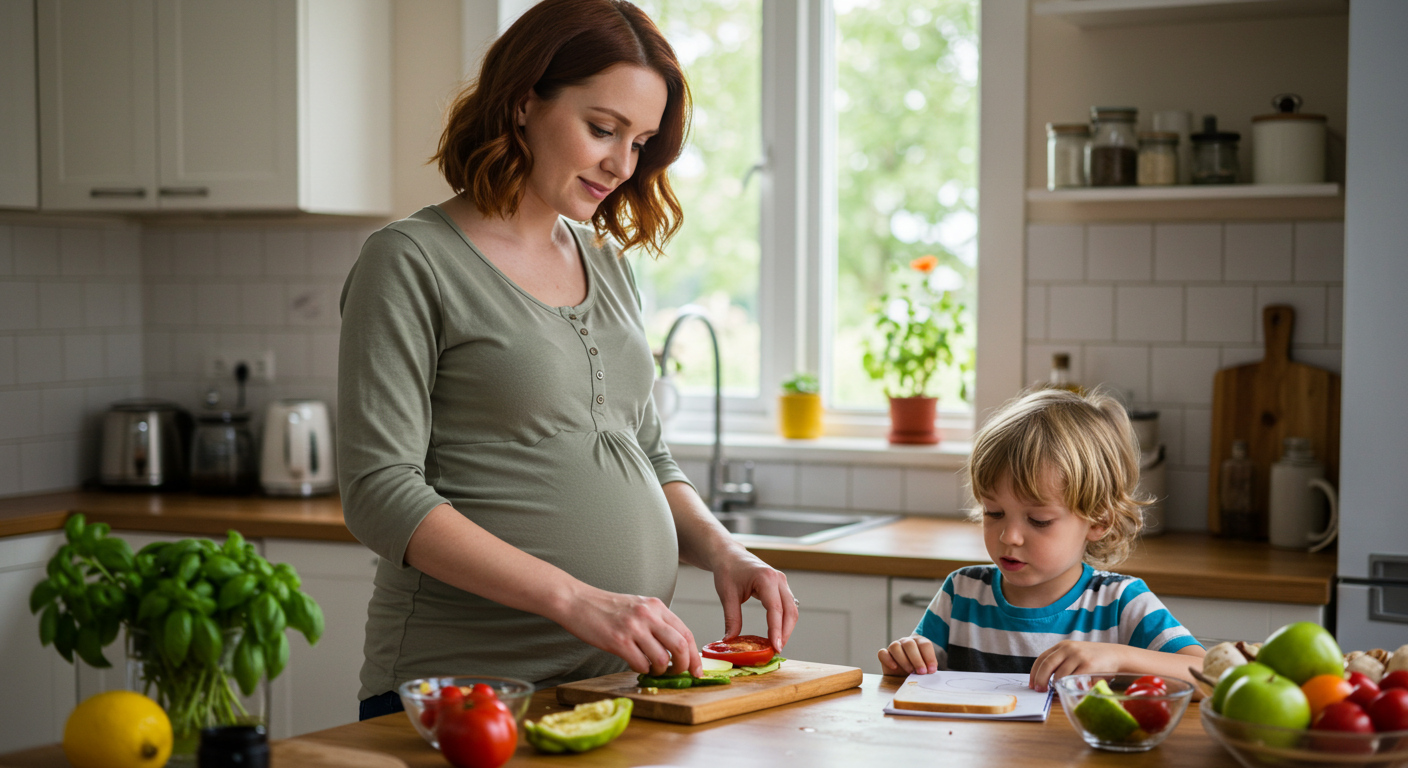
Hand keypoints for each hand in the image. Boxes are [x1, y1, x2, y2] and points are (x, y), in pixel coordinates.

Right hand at [551, 585, 701, 677]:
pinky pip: (640, 664)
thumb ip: (656, 622)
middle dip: (683, 666)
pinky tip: (636, 665)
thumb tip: (675, 647)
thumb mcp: (638, 606)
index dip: (695, 655)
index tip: (697, 670)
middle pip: (680, 646)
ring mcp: (633, 628)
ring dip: (660, 671)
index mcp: (656, 606)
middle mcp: (648, 615)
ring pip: (661, 658)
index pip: (686, 633)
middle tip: (678, 674)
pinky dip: (642, 670)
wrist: (577, 601)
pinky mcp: (618, 641)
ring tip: (653, 670)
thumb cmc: (607, 607)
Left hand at [710, 550, 797, 653]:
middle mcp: (778, 579)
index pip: (775, 609)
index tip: (775, 647)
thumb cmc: (727, 570)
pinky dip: (784, 621)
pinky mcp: (780, 587)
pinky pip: (787, 606)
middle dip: (785, 633)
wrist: (729, 554)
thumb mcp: (727, 595)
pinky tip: (776, 633)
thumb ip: (731, 619)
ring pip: (792, 610)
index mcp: (766, 578)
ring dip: (787, 628)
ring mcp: (782, 582)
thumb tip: (730, 641)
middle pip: (790, 611)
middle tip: (776, 651)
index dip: (776, 630)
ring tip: (776, 645)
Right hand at [879, 635, 937, 675]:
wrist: (904, 675)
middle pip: (909, 644)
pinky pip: (882, 653)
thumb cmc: (917, 670)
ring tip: (910, 672)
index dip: (929, 657)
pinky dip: (888, 659)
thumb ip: (928, 668)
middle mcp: (906, 642)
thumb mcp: (926, 668)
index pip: (925, 644)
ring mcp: (894, 647)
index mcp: (919, 642)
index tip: (932, 670)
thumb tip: (931, 671)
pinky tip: (895, 667)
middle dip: (917, 659)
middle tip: (922, 672)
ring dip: (904, 660)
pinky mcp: (884, 655)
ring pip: (895, 647)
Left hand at [1028, 640, 1128, 691]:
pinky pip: (1072, 679)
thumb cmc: (1093, 658)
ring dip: (1055, 685)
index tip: (1032, 684)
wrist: (1116, 655)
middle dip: (1040, 680)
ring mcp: (1078, 656)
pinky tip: (1068, 689)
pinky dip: (1068, 686)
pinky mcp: (1088, 665)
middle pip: (1046, 665)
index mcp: (1062, 646)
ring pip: (1059, 675)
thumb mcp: (1075, 654)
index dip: (1034, 672)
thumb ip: (1061, 662)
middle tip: (1039, 691)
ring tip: (1056, 690)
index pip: (1041, 658)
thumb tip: (1044, 679)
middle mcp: (1068, 649)